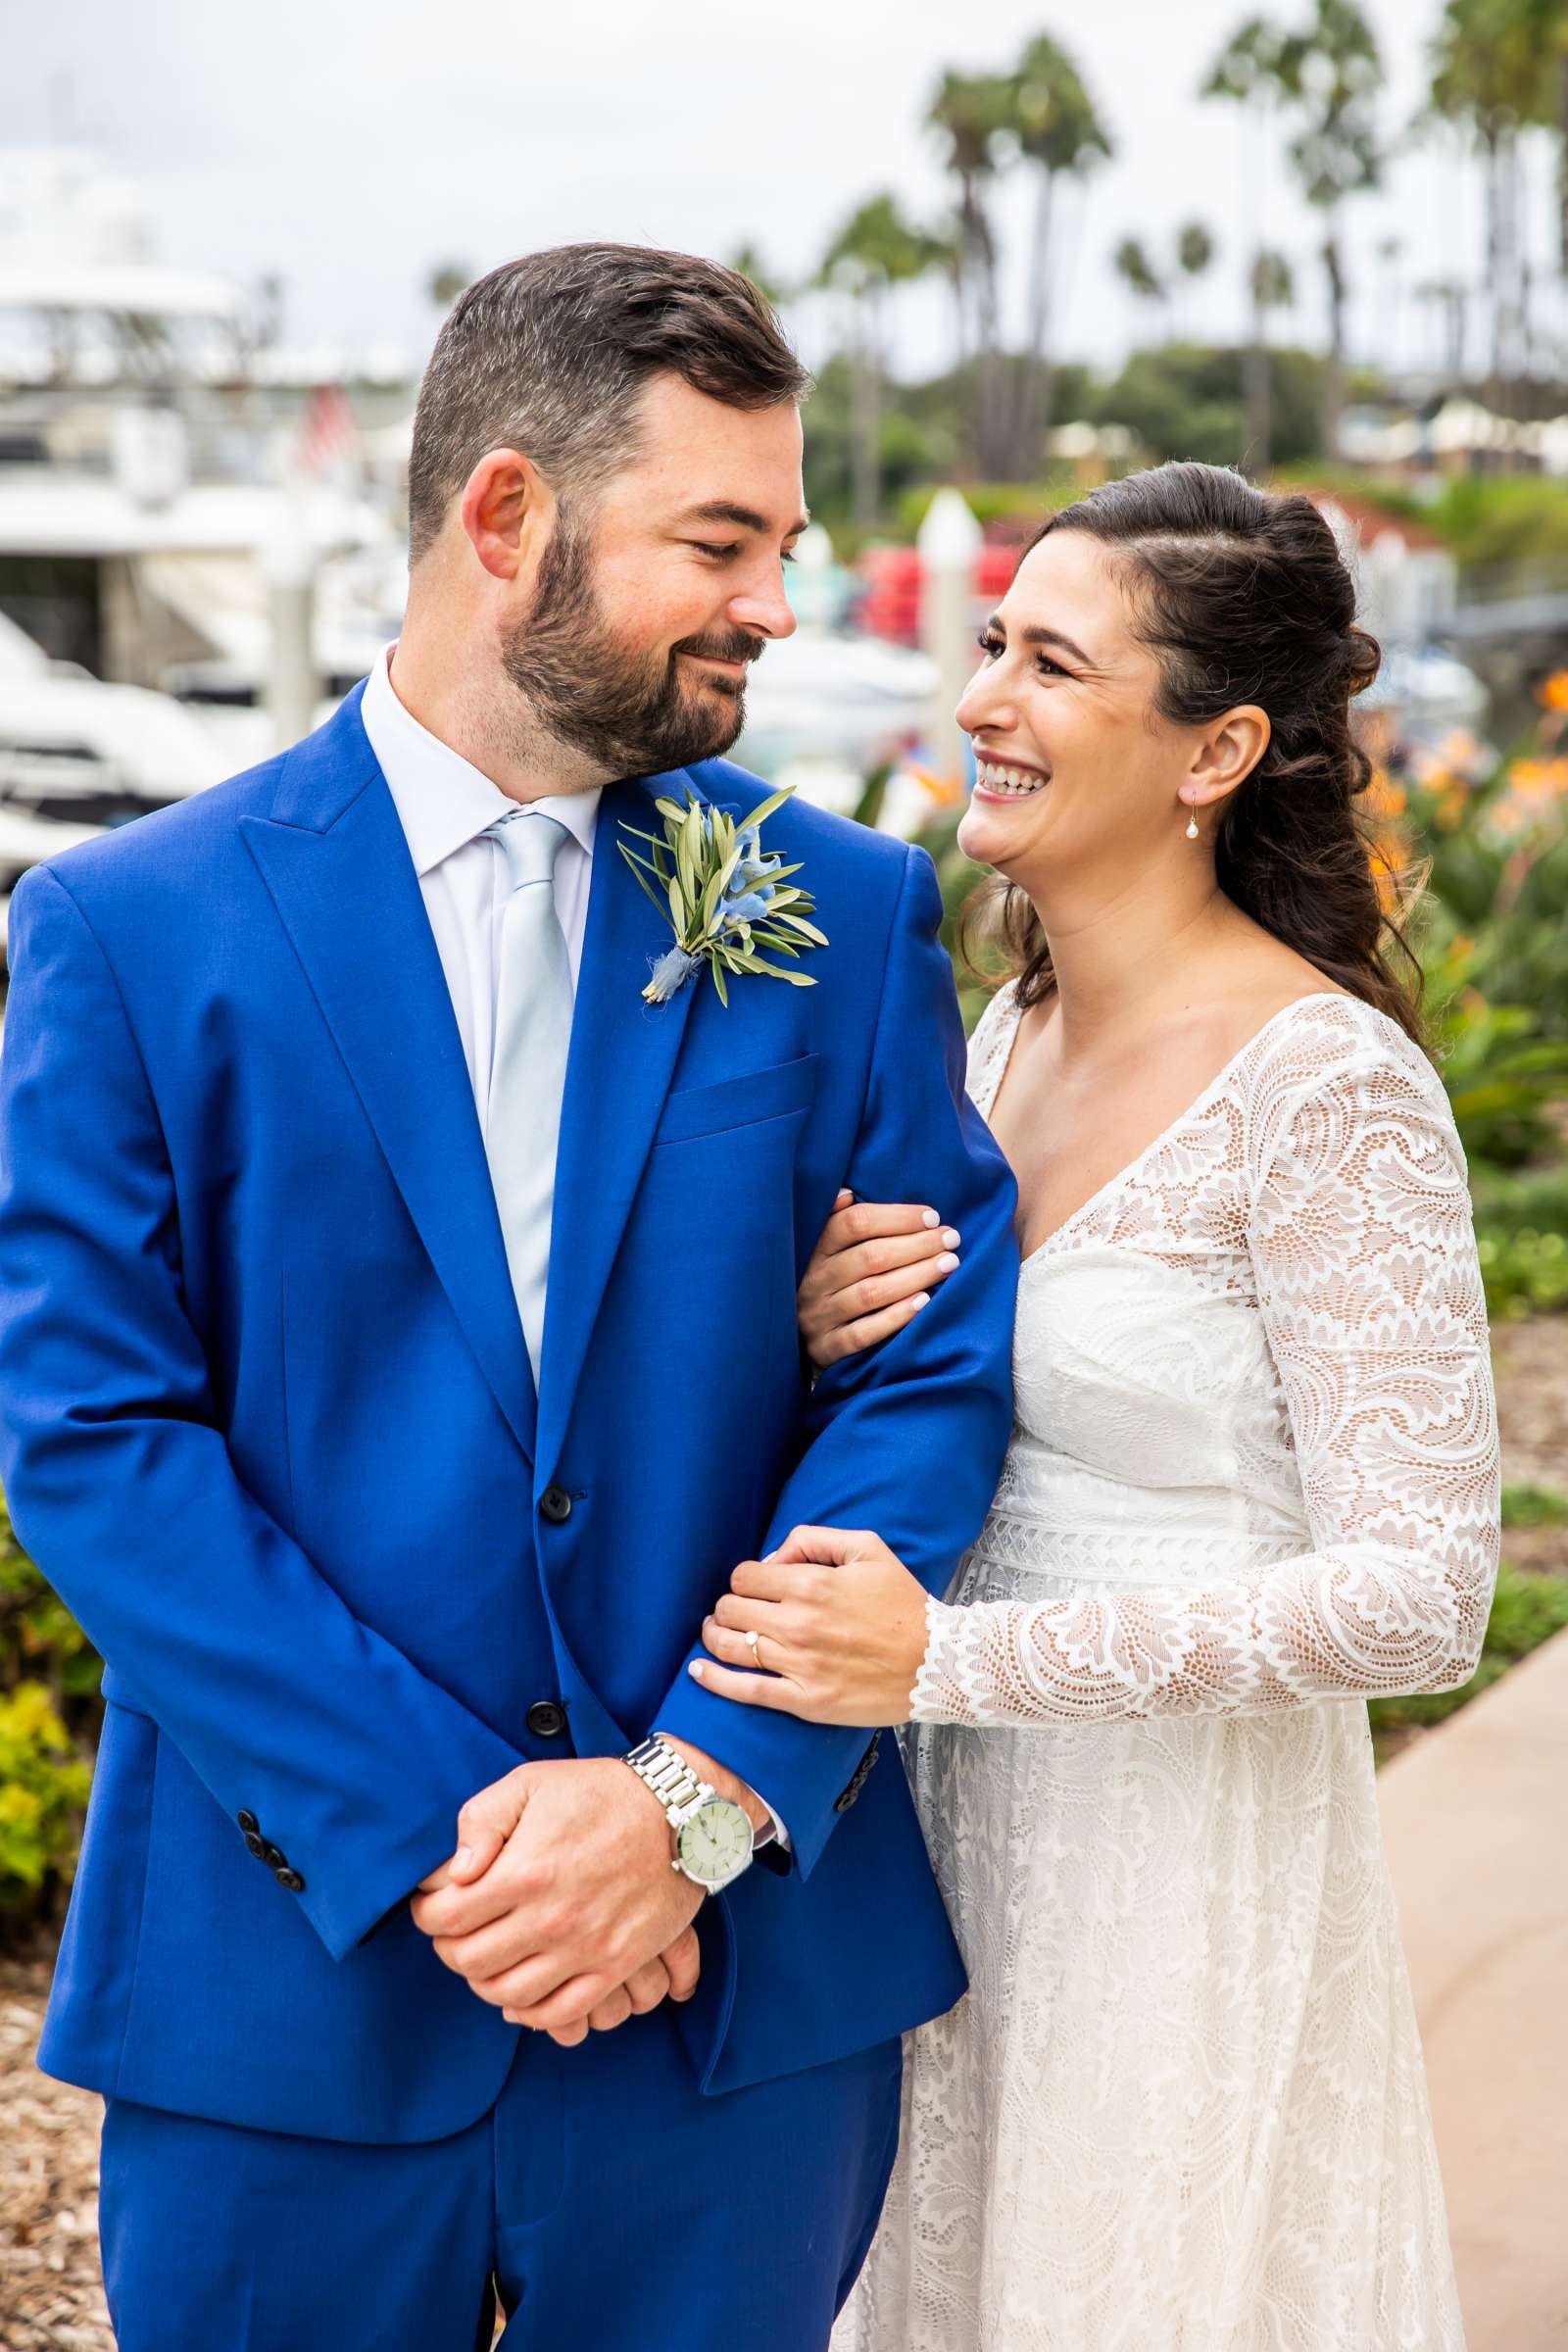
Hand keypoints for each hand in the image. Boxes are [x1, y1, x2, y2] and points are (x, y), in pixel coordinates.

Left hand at [410, 1758, 703, 2037]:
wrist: (678, 1812)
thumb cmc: (599, 1792)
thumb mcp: (531, 1782)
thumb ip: (481, 1822)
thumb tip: (454, 1872)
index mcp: (524, 1872)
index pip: (446, 1918)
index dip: (427, 1913)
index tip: (431, 1903)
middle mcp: (550, 1918)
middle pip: (470, 1961)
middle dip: (449, 1947)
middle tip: (454, 1931)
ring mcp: (584, 1948)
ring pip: (507, 1993)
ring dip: (484, 1981)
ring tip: (485, 1958)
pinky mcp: (614, 1965)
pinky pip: (559, 2012)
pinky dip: (530, 2013)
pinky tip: (519, 1994)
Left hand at [690, 1525, 928, 1725]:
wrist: (937, 1662)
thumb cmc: (904, 1603)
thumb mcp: (868, 1548)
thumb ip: (815, 1539)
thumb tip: (774, 1558)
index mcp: (811, 1585)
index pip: (744, 1576)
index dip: (744, 1579)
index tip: (755, 1587)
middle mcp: (799, 1624)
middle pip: (730, 1609)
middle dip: (728, 1606)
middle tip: (736, 1611)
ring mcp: (800, 1665)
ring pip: (731, 1646)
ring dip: (714, 1637)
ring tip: (714, 1634)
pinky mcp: (805, 1701)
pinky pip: (747, 1691)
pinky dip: (715, 1681)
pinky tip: (698, 1673)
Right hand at [798, 1190, 961, 1368]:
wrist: (799, 1340)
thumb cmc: (830, 1284)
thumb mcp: (826, 1251)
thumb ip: (838, 1221)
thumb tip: (847, 1194)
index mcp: (814, 1250)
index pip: (853, 1223)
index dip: (896, 1217)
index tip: (932, 1217)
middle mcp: (813, 1281)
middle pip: (869, 1257)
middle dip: (917, 1245)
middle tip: (951, 1239)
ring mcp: (818, 1317)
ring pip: (871, 1293)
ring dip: (915, 1276)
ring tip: (949, 1264)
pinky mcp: (827, 1348)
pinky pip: (863, 1333)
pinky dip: (896, 1317)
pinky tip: (924, 1302)